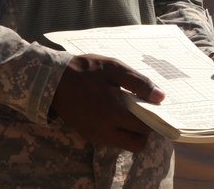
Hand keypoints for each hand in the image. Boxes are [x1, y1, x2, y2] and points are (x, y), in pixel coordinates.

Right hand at [50, 54, 164, 152]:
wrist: (53, 80)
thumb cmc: (86, 71)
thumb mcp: (114, 68)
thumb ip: (139, 83)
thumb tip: (160, 96)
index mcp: (112, 113)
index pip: (144, 127)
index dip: (155, 118)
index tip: (157, 107)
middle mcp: (104, 131)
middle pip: (137, 144)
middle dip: (145, 131)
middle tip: (144, 111)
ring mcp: (95, 136)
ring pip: (125, 144)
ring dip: (132, 132)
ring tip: (130, 110)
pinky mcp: (88, 136)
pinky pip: (112, 141)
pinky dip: (120, 131)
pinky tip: (117, 112)